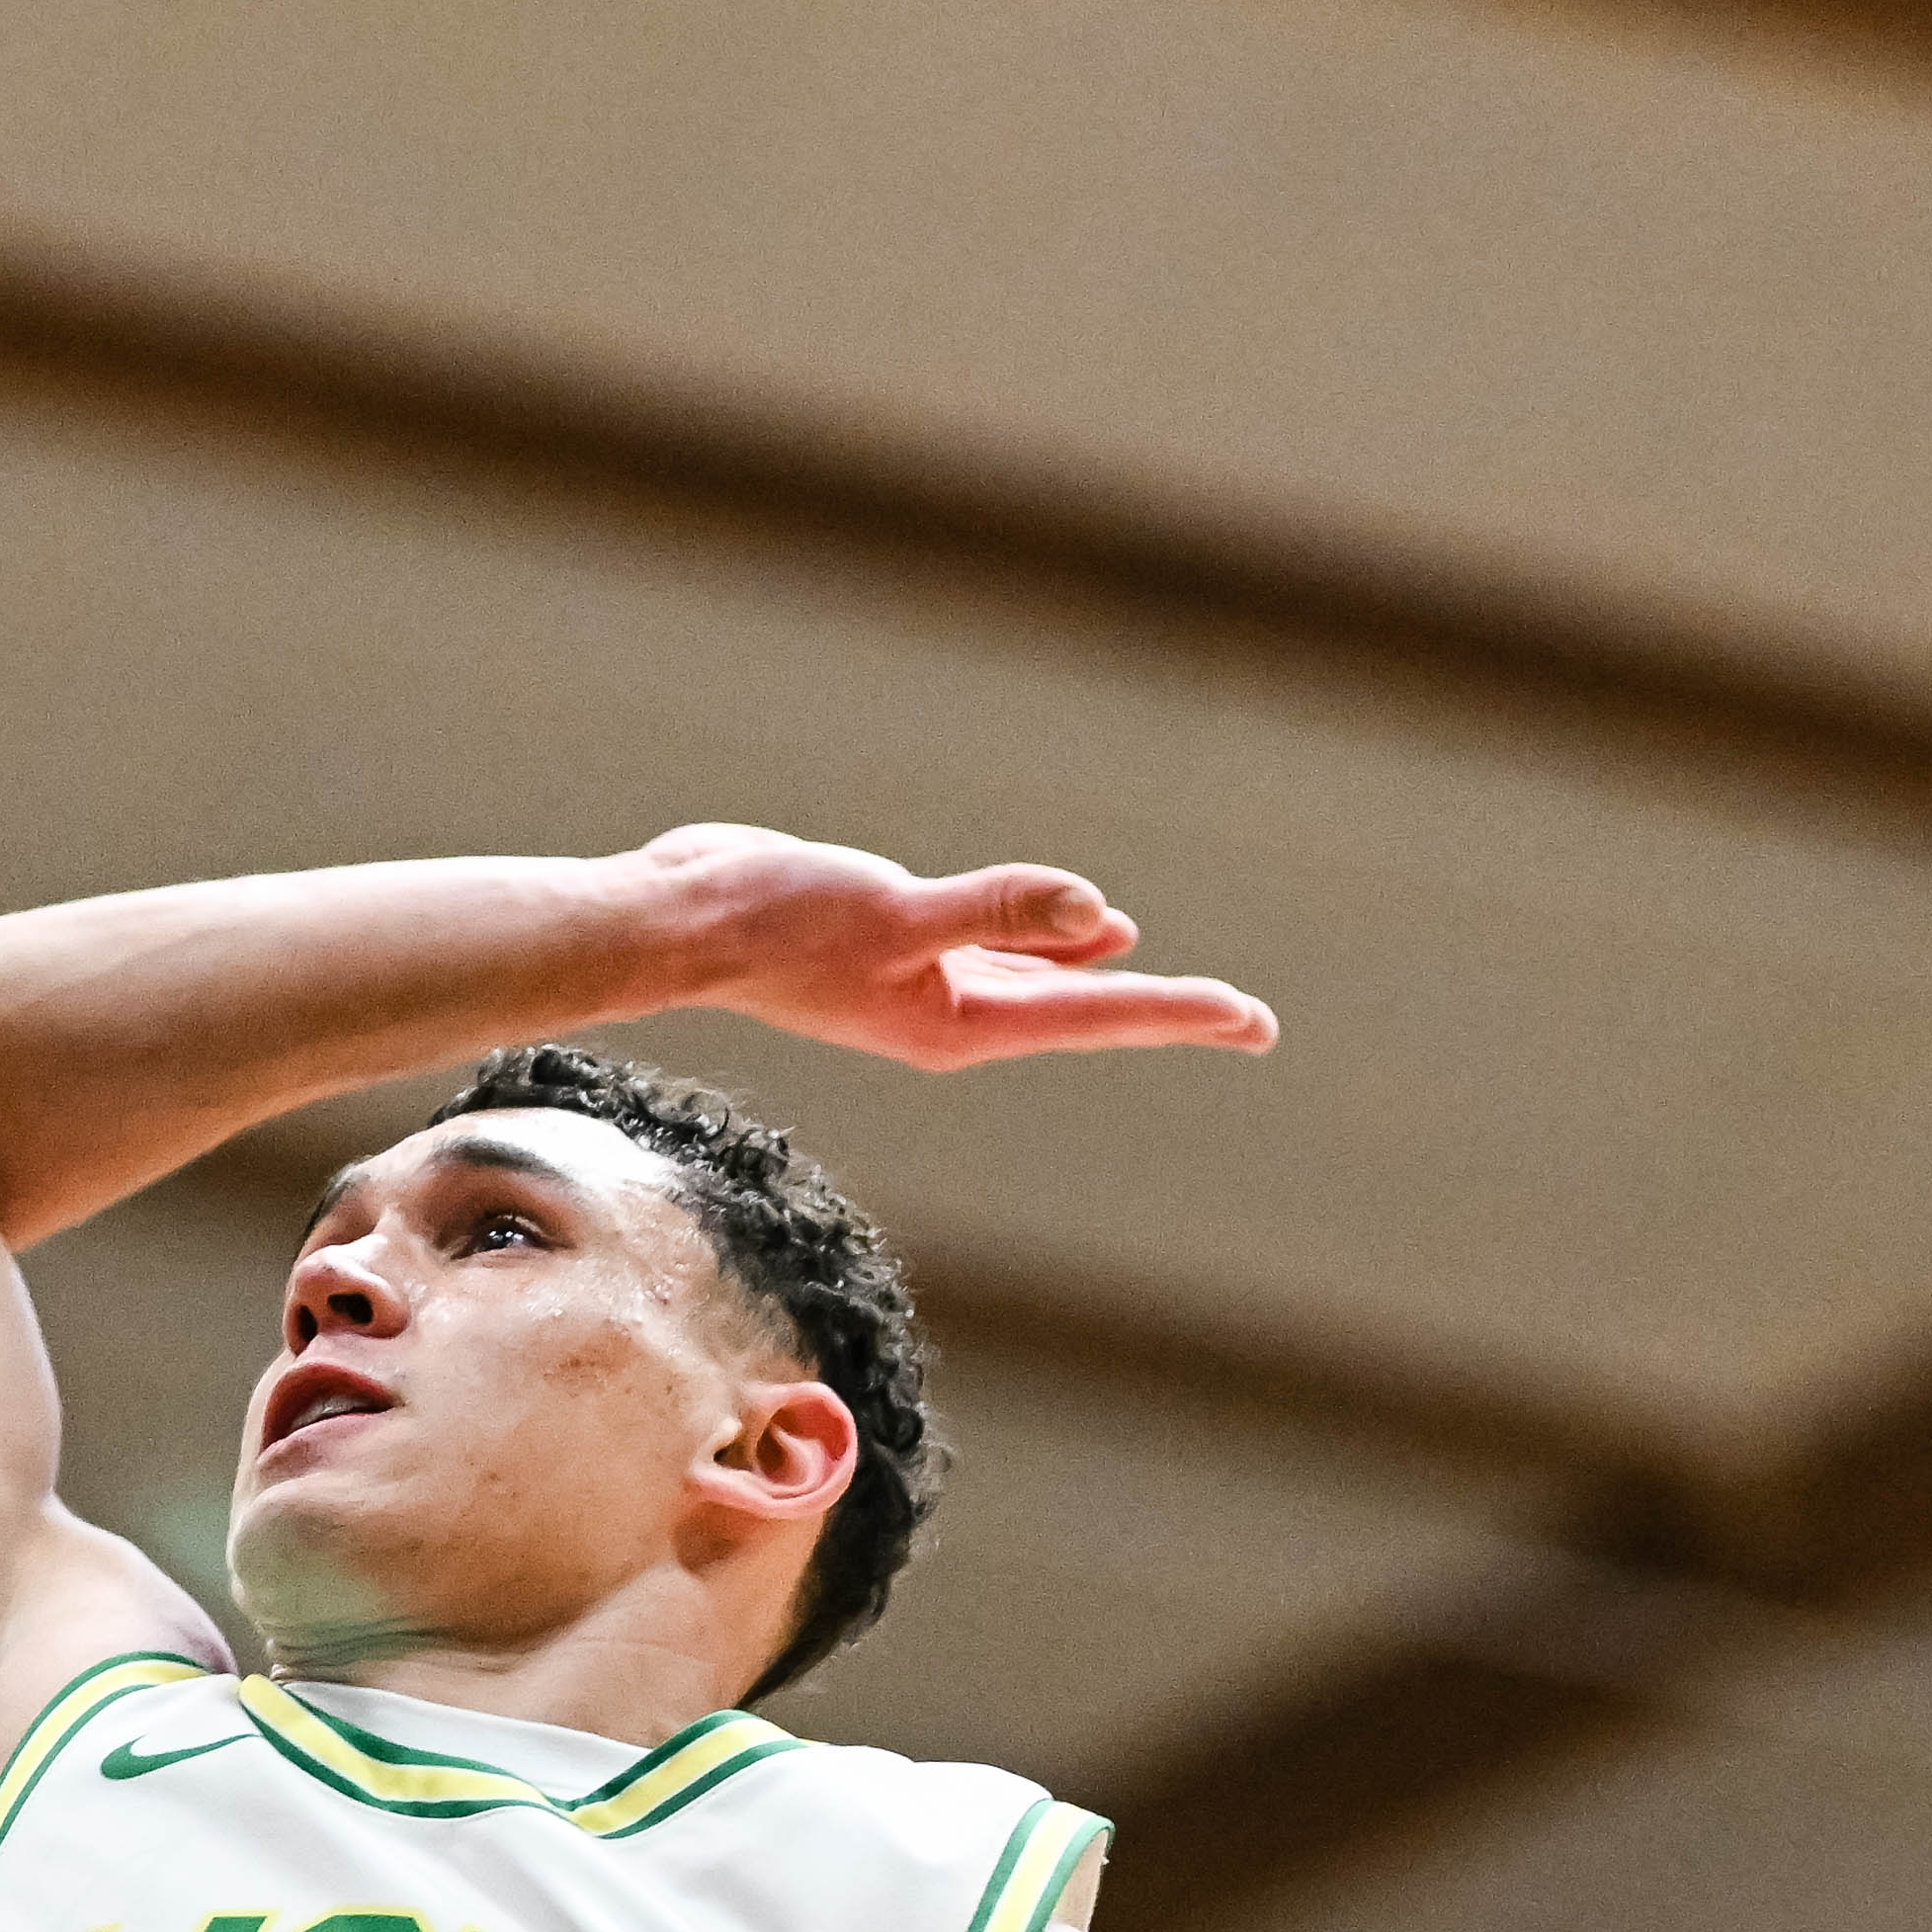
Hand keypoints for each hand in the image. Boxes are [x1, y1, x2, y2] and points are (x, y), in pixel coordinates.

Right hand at [629, 825, 1277, 1072]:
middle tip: (1249, 1020)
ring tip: (1182, 986)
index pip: (1094, 1014)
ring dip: (1108, 981)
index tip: (1253, 1019)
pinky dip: (1051, 943)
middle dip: (1165, 1013)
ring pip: (1044, 986)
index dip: (1178, 1012)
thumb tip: (1094, 912)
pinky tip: (1085, 928)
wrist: (678, 923)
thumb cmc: (776, 922)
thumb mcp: (894, 911)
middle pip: (1085, 1014)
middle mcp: (951, 1015)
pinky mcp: (899, 949)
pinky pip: (1000, 953)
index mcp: (958, 1021)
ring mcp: (925, 986)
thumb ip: (995, 910)